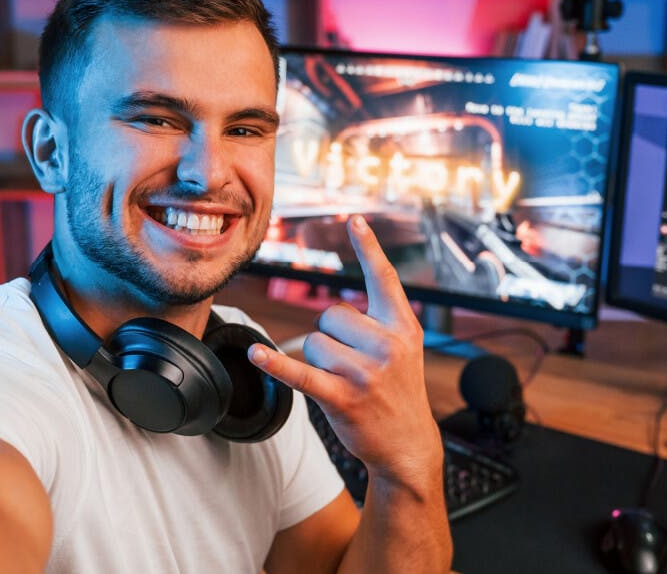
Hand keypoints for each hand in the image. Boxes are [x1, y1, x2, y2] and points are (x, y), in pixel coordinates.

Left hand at [248, 215, 442, 487]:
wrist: (408, 446)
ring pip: (314, 343)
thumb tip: (336, 310)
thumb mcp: (405, 351)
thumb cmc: (399, 394)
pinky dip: (276, 364)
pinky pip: (301, 373)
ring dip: (319, 362)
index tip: (355, 220)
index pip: (384, 279)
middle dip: (332, 337)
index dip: (368, 248)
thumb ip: (381, 323)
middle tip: (354, 365)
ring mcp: (365, 372)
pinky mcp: (343, 397)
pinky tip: (258, 355)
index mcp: (403, 328)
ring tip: (345, 382)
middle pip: (331, 315)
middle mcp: (387, 345)